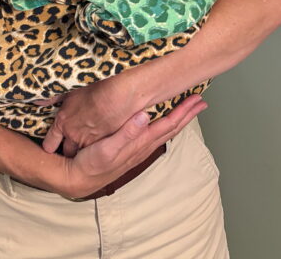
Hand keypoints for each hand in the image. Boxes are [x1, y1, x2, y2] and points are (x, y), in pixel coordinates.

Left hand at [42, 75, 136, 155]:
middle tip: (70, 146)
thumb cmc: (93, 88)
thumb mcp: (70, 89)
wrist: (116, 97)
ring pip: (83, 152)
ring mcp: (90, 141)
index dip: (50, 143)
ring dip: (85, 150)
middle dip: (69, 149)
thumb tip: (36, 100)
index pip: (51, 140)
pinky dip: (99, 147)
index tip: (50, 146)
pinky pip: (98, 150)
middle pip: (68, 150)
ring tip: (87, 146)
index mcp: (63, 122)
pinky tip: (102, 142)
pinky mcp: (105, 144)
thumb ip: (53, 96)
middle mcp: (74, 135)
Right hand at [59, 94, 206, 198]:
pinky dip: (166, 125)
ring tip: (189, 109)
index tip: (196, 101)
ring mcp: (138, 149)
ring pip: (165, 131)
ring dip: (179, 120)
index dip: (183, 112)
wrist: (78, 179)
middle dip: (187, 115)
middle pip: (171, 128)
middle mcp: (143, 146)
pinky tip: (164, 121)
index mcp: (140, 143)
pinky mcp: (132, 149)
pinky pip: (156, 134)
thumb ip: (126, 133)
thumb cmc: (90, 162)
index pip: (167, 125)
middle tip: (201, 102)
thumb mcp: (106, 148)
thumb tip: (145, 115)